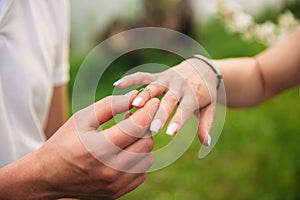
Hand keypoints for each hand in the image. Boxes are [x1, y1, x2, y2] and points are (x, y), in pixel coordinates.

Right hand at [0, 91, 158, 198]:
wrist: (48, 176)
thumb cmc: (64, 142)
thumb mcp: (82, 118)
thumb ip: (110, 105)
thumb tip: (135, 97)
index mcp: (99, 148)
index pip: (137, 127)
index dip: (149, 110)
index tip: (153, 101)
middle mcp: (110, 170)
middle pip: (146, 142)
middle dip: (145, 127)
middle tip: (133, 118)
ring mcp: (114, 185)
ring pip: (147, 159)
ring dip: (142, 144)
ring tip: (127, 137)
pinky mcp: (116, 193)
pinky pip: (140, 173)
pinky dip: (137, 160)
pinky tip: (124, 153)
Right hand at [114, 57, 217, 145]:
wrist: (201, 69)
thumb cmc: (204, 93)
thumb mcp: (209, 108)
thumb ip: (206, 125)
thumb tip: (206, 144)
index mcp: (192, 95)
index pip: (185, 109)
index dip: (178, 120)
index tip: (170, 133)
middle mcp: (178, 86)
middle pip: (168, 100)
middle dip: (159, 113)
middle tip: (151, 128)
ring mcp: (166, 80)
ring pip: (153, 88)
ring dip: (143, 96)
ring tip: (133, 106)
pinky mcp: (157, 76)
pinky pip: (142, 76)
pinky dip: (131, 79)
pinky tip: (117, 84)